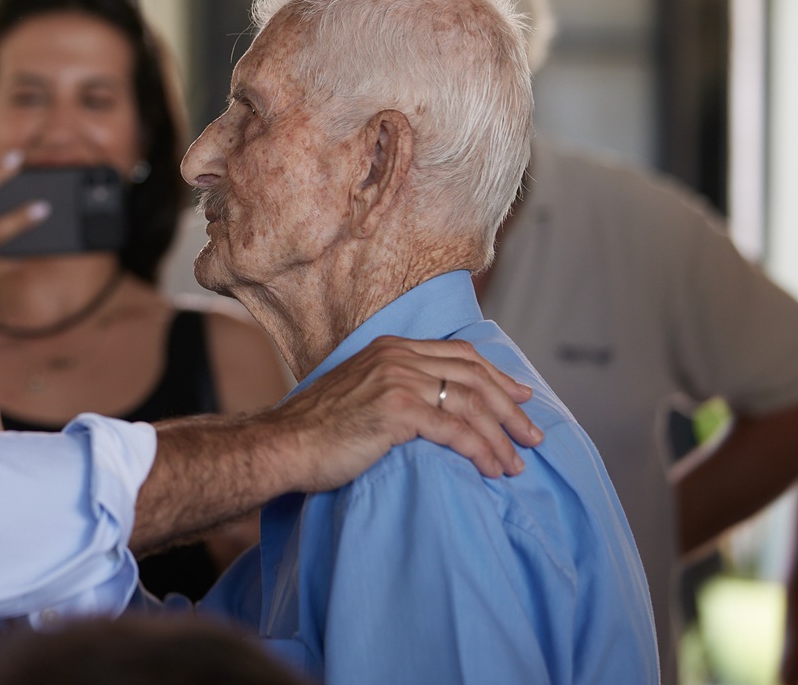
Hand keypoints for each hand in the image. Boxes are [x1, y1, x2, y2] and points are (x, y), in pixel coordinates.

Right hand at [270, 335, 541, 489]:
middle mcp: (397, 356)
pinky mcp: (398, 410)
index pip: (459, 355)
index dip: (496, 376)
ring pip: (469, 404)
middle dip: (509, 409)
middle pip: (473, 377)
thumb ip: (392, 387)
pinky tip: (491, 469)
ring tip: (514, 465)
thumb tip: (431, 408)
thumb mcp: (359, 393)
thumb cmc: (317, 430)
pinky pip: (455, 430)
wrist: (283, 444)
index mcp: (390, 348)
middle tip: (533, 437)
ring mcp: (397, 380)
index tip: (520, 397)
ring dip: (500, 437)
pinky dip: (480, 451)